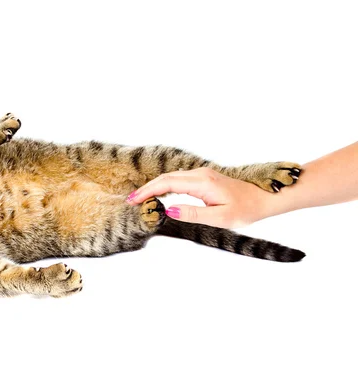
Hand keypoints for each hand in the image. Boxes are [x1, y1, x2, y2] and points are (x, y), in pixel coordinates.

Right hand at [126, 167, 271, 228]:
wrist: (263, 198)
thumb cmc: (245, 209)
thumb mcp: (220, 217)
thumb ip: (194, 214)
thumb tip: (170, 210)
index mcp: (202, 182)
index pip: (167, 184)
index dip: (148, 191)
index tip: (134, 200)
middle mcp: (199, 174)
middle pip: (165, 178)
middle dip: (146, 188)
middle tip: (130, 200)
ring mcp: (201, 175)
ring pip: (171, 177)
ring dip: (154, 187)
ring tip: (140, 198)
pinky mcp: (203, 178)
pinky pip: (178, 179)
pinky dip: (164, 186)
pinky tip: (158, 194)